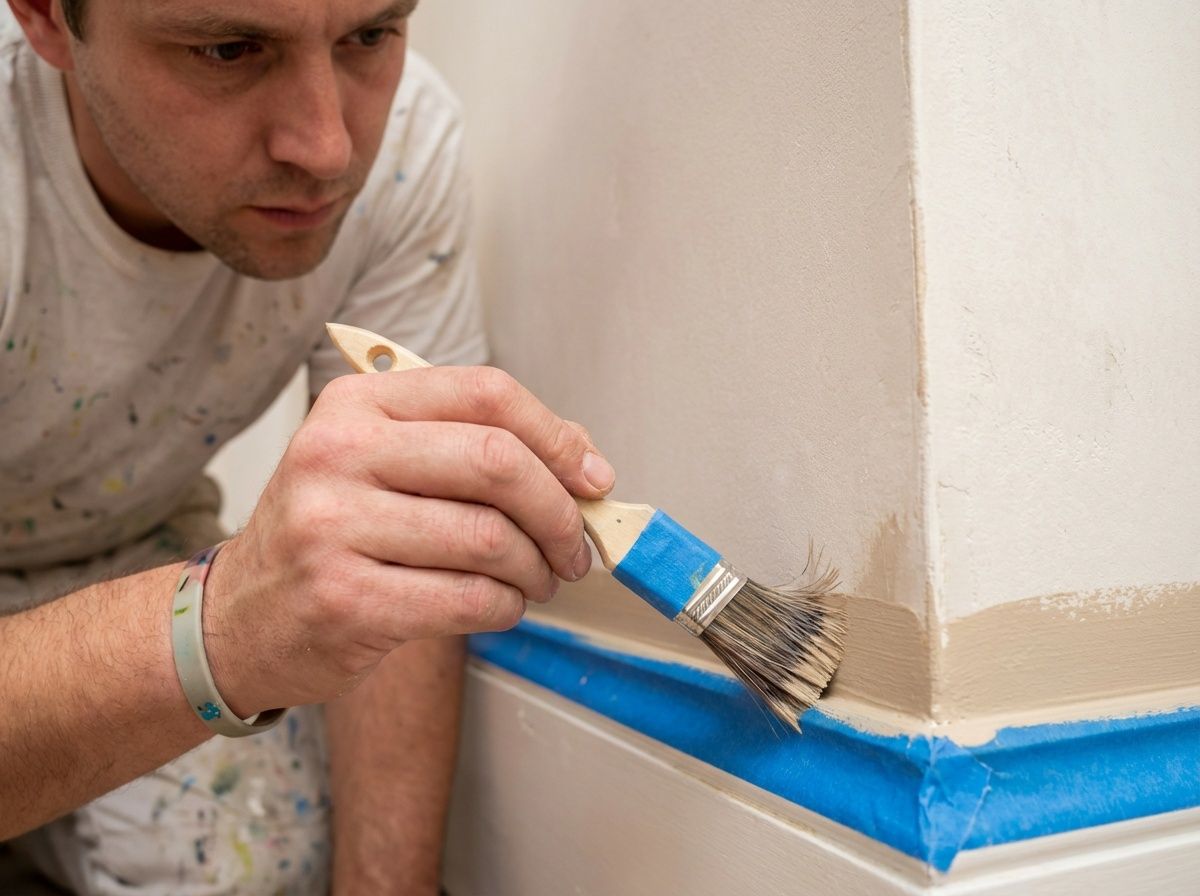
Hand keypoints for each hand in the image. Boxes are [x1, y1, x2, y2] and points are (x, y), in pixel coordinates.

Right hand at [203, 366, 615, 714]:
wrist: (241, 617)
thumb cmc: (331, 536)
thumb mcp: (384, 465)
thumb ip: (475, 447)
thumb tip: (582, 458)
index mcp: (356, 405)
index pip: (486, 393)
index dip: (557, 437)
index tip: (591, 476)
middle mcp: (338, 453)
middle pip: (497, 462)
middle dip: (559, 511)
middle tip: (574, 545)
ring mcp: (334, 527)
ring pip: (491, 539)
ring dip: (537, 570)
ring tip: (535, 580)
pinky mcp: (345, 600)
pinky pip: (470, 600)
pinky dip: (507, 607)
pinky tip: (500, 605)